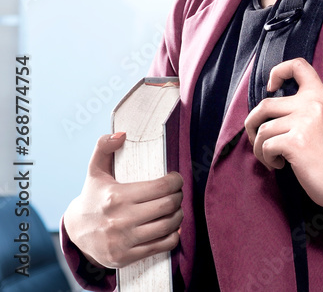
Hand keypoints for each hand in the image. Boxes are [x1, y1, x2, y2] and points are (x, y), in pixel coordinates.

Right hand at [63, 132, 182, 268]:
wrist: (75, 232)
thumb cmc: (92, 198)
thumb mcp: (95, 172)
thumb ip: (104, 148)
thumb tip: (121, 134)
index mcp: (116, 197)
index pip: (161, 187)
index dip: (175, 181)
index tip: (175, 179)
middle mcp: (120, 220)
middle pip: (168, 205)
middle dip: (178, 197)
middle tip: (176, 194)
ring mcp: (123, 240)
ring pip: (168, 225)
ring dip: (178, 215)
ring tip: (174, 209)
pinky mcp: (126, 256)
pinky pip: (162, 245)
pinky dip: (173, 235)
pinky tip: (170, 227)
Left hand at [244, 58, 322, 209]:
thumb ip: (304, 107)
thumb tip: (265, 108)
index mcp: (321, 96)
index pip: (298, 65)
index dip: (278, 72)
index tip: (272, 88)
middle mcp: (313, 103)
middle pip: (265, 103)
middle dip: (252, 123)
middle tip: (258, 138)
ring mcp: (305, 122)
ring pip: (262, 129)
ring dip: (259, 147)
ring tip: (273, 157)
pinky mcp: (295, 142)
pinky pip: (265, 146)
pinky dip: (266, 158)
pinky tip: (280, 165)